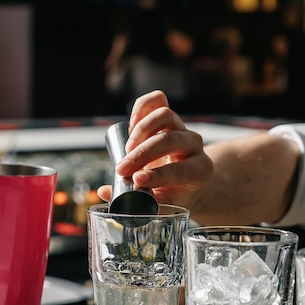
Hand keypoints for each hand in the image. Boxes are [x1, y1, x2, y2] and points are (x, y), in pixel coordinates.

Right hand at [98, 90, 212, 214]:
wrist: (184, 179)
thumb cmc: (173, 193)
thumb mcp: (162, 204)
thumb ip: (137, 201)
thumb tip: (105, 191)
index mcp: (200, 170)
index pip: (182, 170)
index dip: (158, 175)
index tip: (137, 180)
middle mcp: (195, 145)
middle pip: (169, 140)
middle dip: (142, 154)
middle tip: (122, 168)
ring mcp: (182, 127)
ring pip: (165, 116)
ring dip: (141, 131)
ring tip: (126, 149)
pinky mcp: (169, 116)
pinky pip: (158, 101)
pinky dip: (142, 107)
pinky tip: (130, 122)